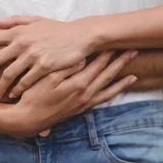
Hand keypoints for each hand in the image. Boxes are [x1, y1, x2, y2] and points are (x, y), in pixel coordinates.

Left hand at [0, 15, 95, 99]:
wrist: (82, 36)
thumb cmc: (59, 29)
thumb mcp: (37, 21)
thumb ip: (16, 21)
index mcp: (18, 32)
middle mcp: (22, 43)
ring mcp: (32, 55)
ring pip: (9, 75)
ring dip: (0, 87)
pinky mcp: (44, 66)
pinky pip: (25, 81)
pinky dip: (18, 89)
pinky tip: (15, 95)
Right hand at [6, 50, 137, 138]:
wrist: (28, 120)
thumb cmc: (33, 97)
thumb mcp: (46, 79)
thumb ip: (65, 69)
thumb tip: (82, 59)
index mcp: (78, 84)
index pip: (97, 65)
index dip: (108, 53)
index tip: (118, 42)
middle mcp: (85, 94)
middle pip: (107, 75)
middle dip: (121, 63)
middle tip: (134, 52)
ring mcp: (85, 103)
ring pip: (109, 90)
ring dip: (121, 81)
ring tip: (134, 74)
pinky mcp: (82, 109)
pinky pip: (102, 100)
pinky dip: (113, 94)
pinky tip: (118, 90)